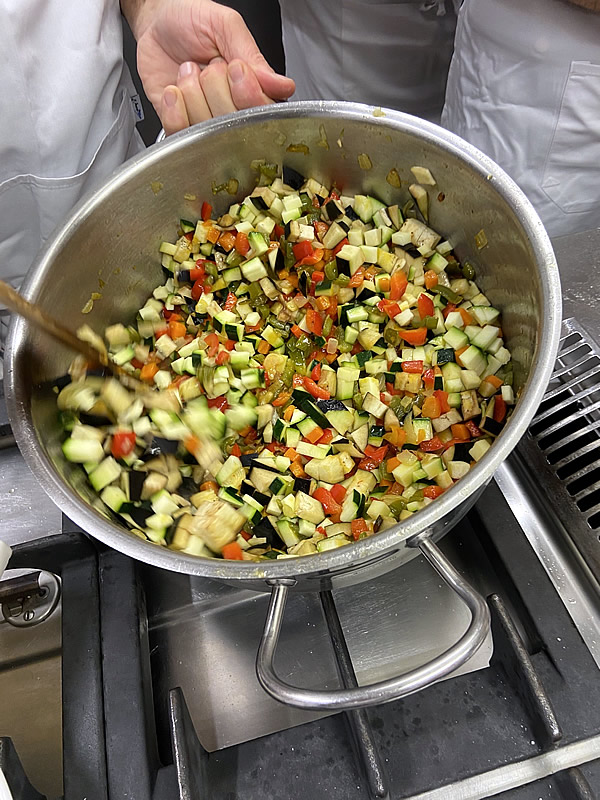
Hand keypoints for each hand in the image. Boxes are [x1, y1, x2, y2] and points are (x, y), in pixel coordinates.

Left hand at [125, 0, 294, 133]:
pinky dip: (174, 108)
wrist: (154, 22)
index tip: (234, 69)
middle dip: (215, 86)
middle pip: (234, 122)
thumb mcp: (226, 26)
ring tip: (189, 72)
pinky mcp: (180, 126)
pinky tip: (174, 89)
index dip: (248, 95)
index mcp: (251, 86)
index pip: (263, 111)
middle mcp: (230, 107)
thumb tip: (283, 86)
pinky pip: (181, 132)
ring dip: (192, 93)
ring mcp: (205, 120)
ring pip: (207, 128)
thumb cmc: (190, 19)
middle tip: (208, 65)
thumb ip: (253, 57)